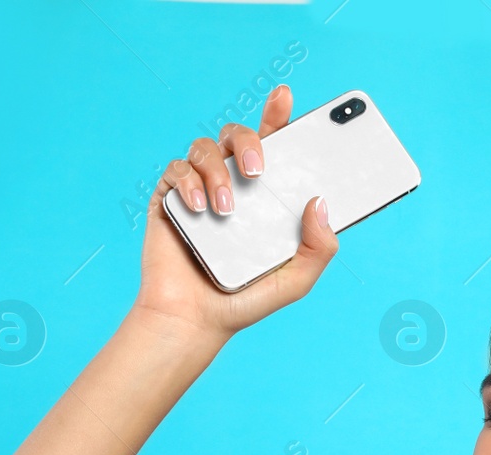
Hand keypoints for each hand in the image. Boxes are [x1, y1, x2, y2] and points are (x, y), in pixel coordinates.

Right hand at [133, 84, 338, 342]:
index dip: (277, 116)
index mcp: (265, 197)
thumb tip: (321, 202)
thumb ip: (319, 247)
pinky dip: (190, 184)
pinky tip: (200, 208)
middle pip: (239, 136)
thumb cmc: (246, 298)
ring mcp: (199, 189)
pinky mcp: (170, 199)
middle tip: (260, 171)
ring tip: (227, 209)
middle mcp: (234, 185)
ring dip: (219, 172)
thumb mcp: (296, 278)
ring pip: (206, 148)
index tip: (285, 97)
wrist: (196, 320)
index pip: (274, 146)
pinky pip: (176, 170)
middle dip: (251, 141)